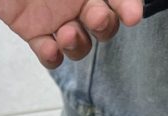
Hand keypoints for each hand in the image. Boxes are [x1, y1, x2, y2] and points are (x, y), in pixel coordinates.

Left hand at [0, 1, 142, 68]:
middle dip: (105, 26)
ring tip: (65, 34)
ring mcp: (58, 21)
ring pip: (79, 46)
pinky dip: (52, 57)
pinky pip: (50, 56)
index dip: (128, 7)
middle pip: (104, 26)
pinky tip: (49, 48)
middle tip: (95, 18)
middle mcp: (79, 2)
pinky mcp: (35, 34)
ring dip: (78, 45)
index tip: (132, 16)